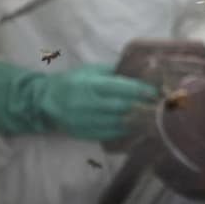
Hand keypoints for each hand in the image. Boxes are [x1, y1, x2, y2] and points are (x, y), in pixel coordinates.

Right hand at [0, 62, 158, 139]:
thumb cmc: (71, 82)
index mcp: (90, 85)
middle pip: (122, 107)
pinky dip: (127, 131)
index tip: (157, 91)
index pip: (120, 88)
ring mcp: (85, 122)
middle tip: (161, 105)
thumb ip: (114, 71)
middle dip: (144, 106)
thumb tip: (141, 69)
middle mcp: (87, 104)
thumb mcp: (90, 71)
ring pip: (118, 123)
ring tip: (154, 117)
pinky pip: (111, 134)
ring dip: (139, 121)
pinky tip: (139, 127)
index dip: (140, 90)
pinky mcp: (85, 134)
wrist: (43, 103)